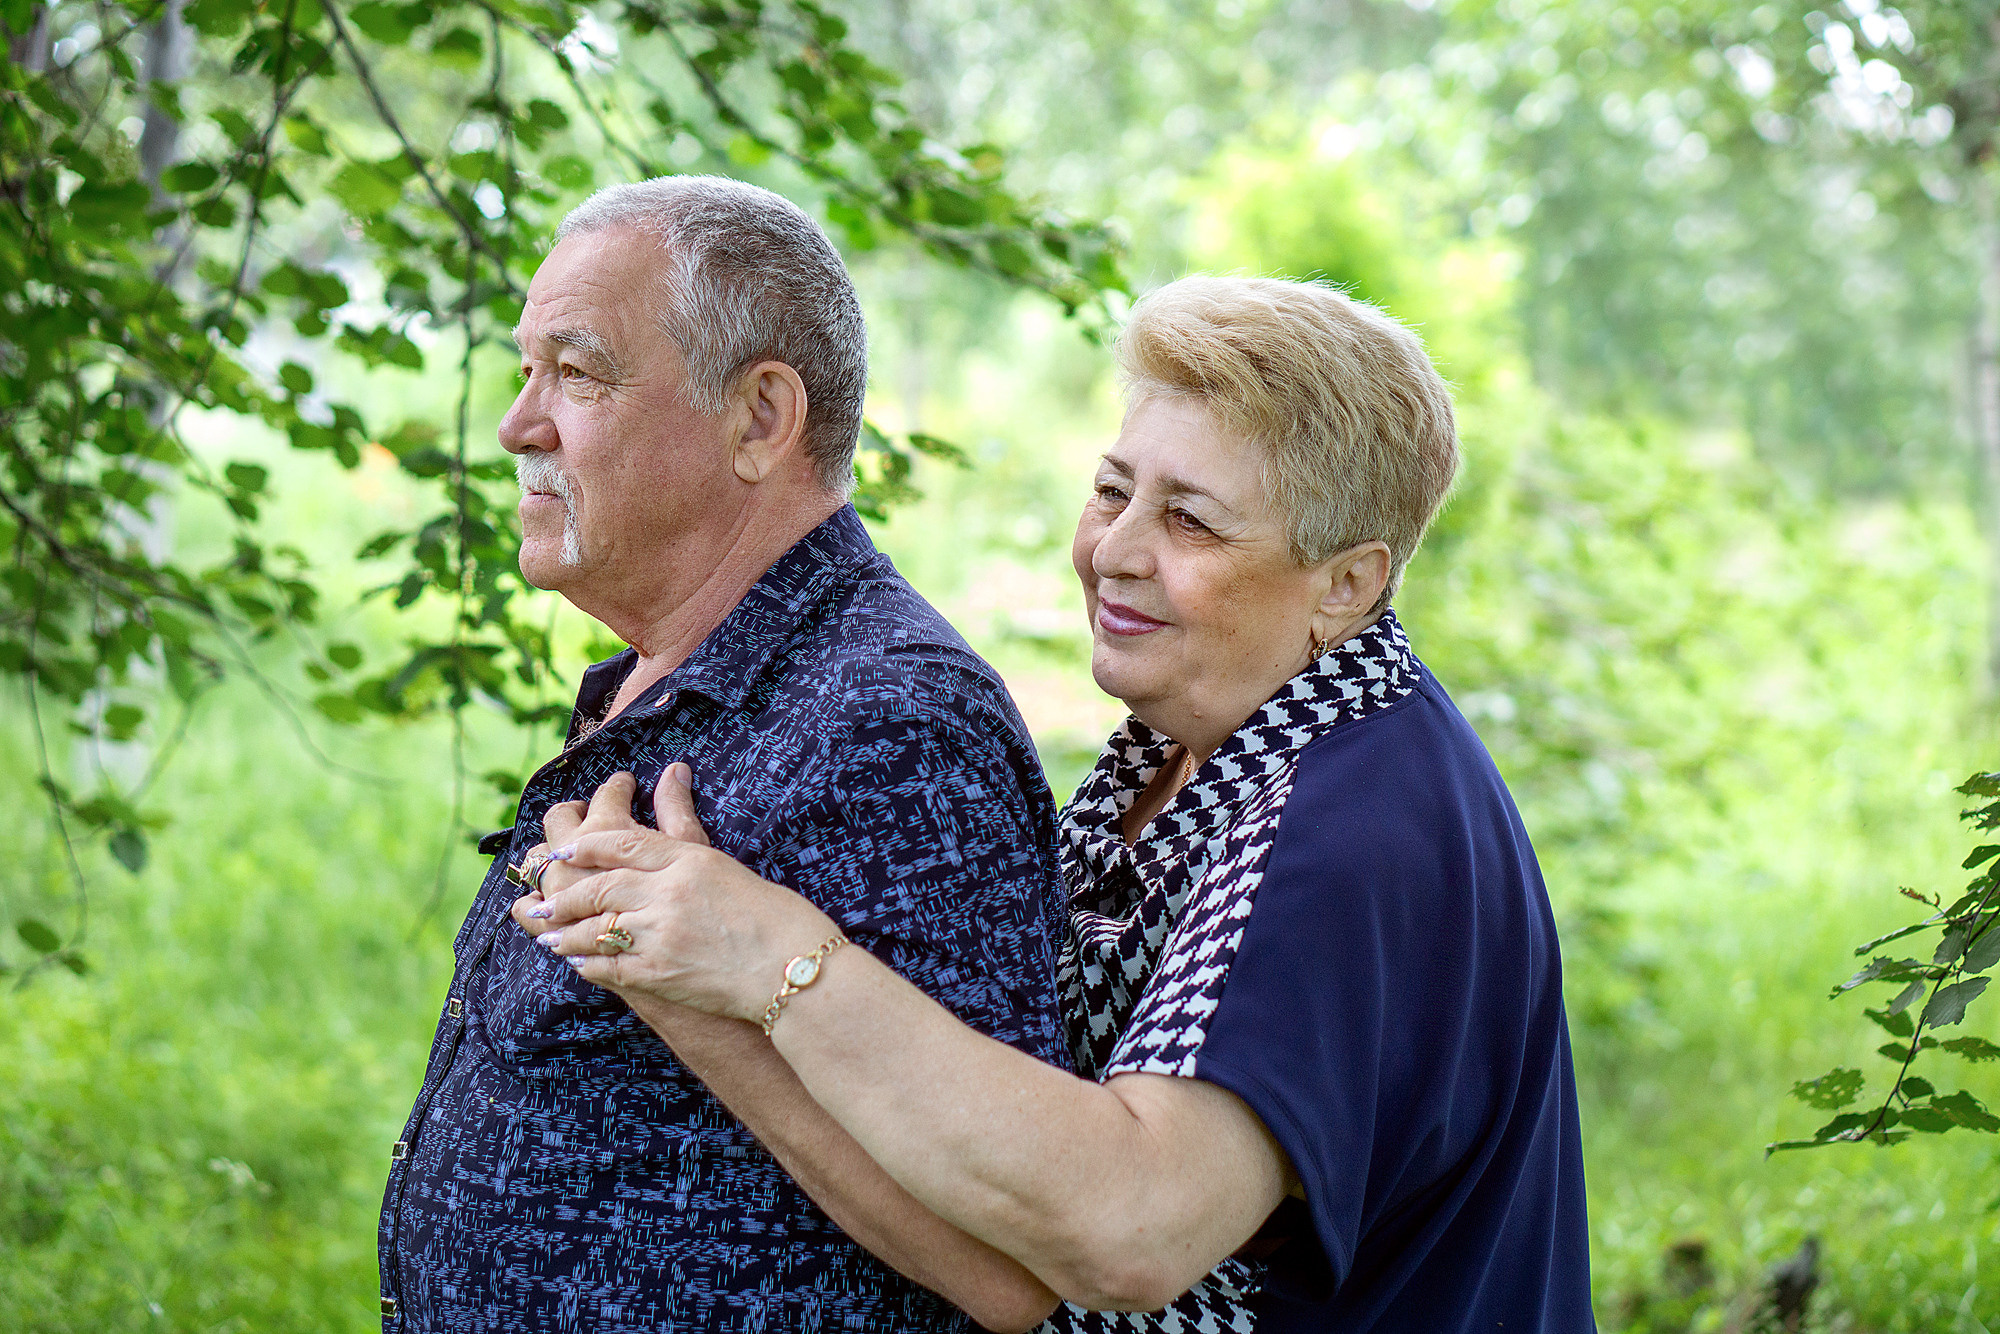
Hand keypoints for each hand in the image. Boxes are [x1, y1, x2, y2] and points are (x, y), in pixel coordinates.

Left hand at [527, 764, 842, 1023]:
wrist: (794, 971)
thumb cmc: (771, 913)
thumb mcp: (725, 860)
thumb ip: (686, 821)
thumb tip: (670, 772)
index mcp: (687, 860)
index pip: (622, 841)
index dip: (587, 843)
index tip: (565, 848)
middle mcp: (668, 894)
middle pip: (599, 883)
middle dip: (565, 891)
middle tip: (542, 896)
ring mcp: (659, 936)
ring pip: (594, 927)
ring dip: (566, 930)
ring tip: (550, 929)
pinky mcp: (658, 974)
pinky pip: (607, 966)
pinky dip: (587, 963)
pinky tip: (577, 962)